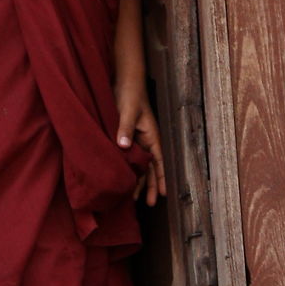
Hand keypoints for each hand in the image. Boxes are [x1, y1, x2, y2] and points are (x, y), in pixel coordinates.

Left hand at [115, 82, 166, 205]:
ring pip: (139, 164)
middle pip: (149, 168)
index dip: (160, 178)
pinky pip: (129, 155)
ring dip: (137, 180)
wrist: (125, 81)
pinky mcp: (126, 135)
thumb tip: (123, 146)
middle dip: (148, 186)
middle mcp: (145, 140)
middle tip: (148, 204)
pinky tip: (122, 176)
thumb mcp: (127, 111)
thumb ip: (124, 128)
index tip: (162, 195)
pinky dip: (128, 167)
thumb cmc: (130, 94)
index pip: (158, 162)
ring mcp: (136, 139)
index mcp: (151, 136)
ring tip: (133, 198)